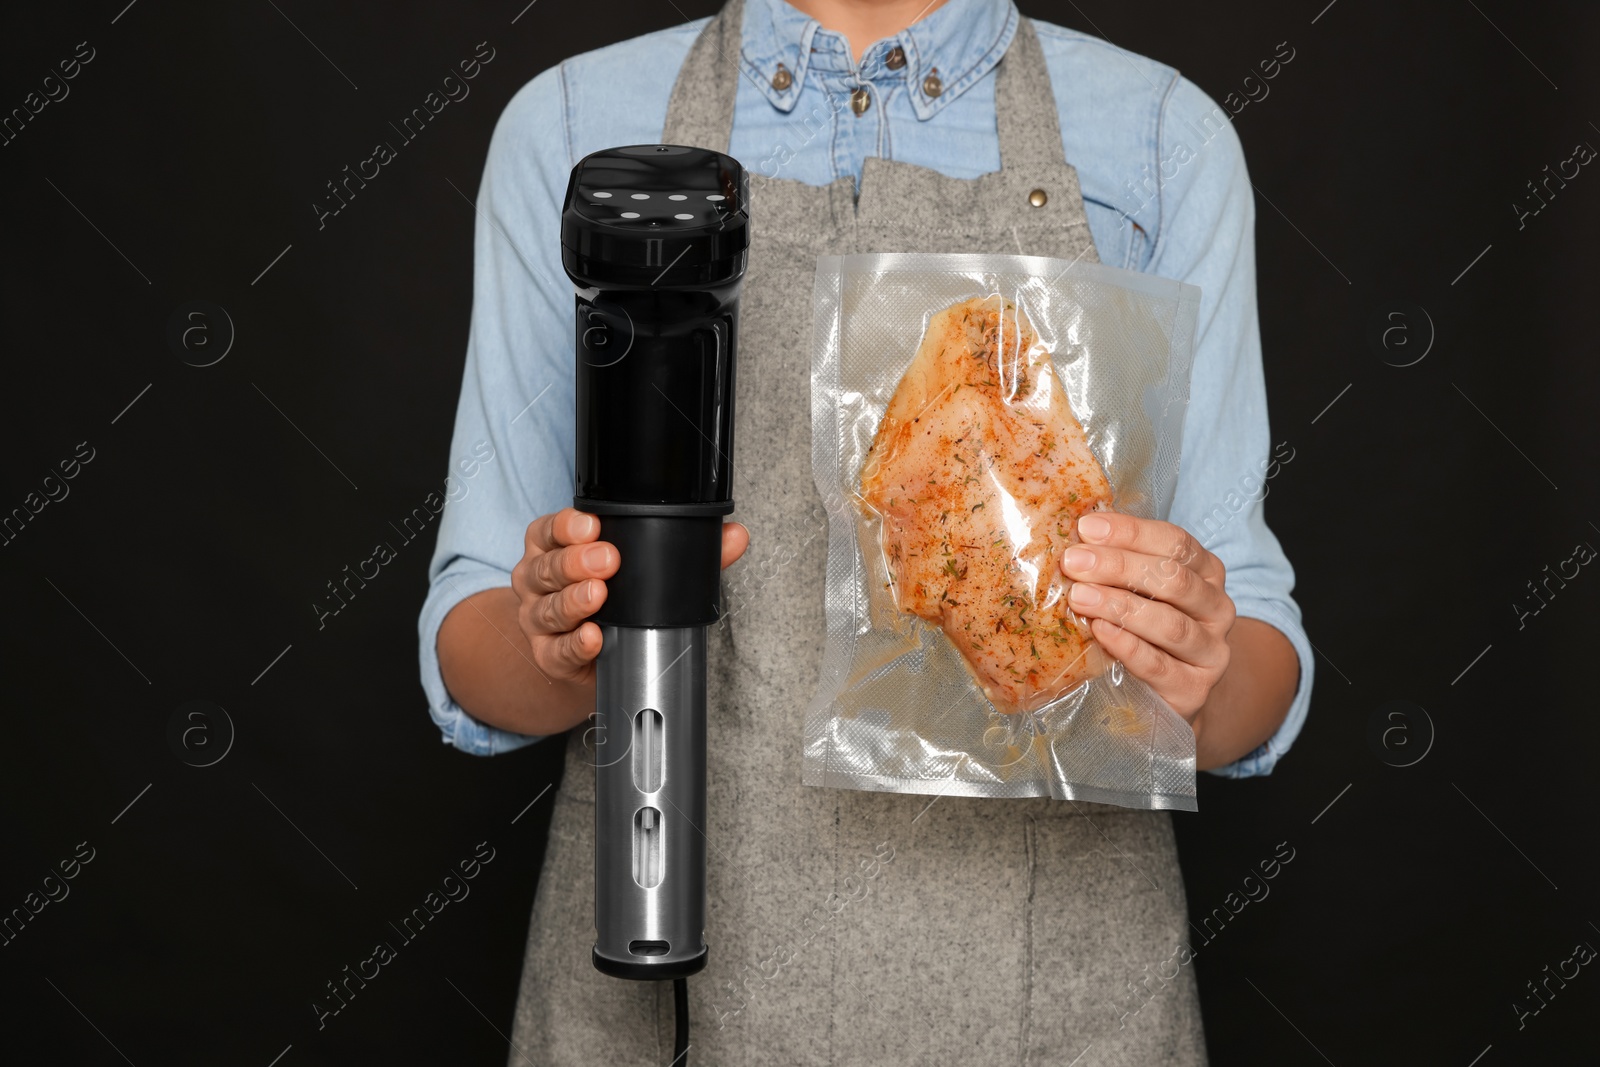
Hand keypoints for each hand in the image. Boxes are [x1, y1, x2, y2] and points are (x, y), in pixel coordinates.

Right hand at [511, 507, 749, 684]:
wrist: (584, 656)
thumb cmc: (612, 601)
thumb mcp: (640, 570)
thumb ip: (686, 551)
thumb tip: (734, 536)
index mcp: (555, 546)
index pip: (552, 529)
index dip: (568, 525)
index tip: (592, 524)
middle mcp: (539, 579)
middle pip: (549, 565)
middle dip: (576, 561)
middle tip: (608, 559)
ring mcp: (537, 618)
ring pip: (548, 607)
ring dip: (574, 601)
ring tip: (599, 596)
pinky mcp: (548, 655)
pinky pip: (558, 650)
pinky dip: (576, 644)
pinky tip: (593, 638)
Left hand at [1059, 512, 1234, 719]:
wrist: (1174, 693)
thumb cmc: (1150, 630)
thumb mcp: (1143, 591)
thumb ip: (1121, 565)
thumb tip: (1073, 537)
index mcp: (1206, 573)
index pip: (1175, 543)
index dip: (1131, 532)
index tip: (1086, 528)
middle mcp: (1216, 608)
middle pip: (1173, 579)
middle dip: (1118, 566)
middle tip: (1073, 561)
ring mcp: (1210, 651)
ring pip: (1170, 623)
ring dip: (1120, 606)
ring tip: (1079, 596)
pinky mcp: (1194, 689)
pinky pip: (1158, 665)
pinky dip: (1126, 645)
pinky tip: (1099, 631)